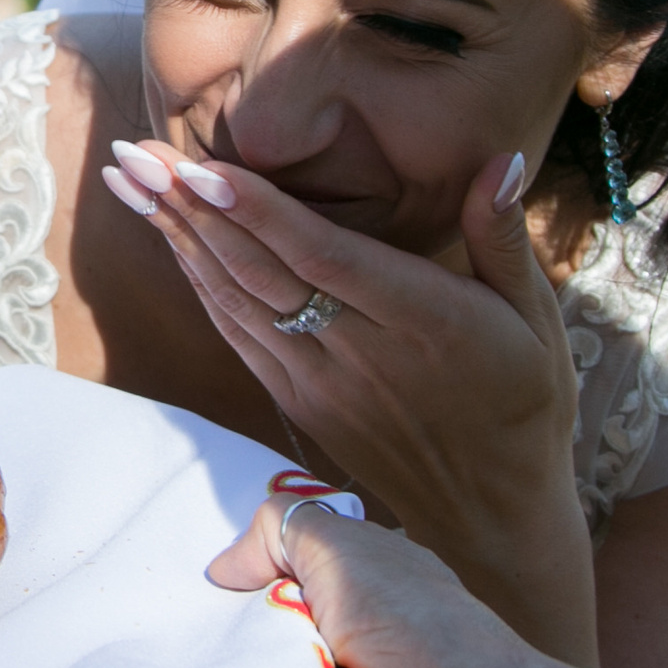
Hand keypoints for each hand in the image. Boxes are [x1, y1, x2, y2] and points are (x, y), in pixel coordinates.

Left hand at [112, 143, 594, 662]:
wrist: (491, 517)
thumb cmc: (524, 404)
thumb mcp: (536, 320)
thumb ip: (503, 236)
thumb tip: (502, 158)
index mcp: (423, 321)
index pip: (324, 257)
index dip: (258, 211)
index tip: (200, 166)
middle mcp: (360, 353)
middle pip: (260, 270)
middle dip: (190, 206)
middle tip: (134, 151)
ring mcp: (320, 383)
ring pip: (235, 299)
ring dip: (178, 237)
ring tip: (131, 180)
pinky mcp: (298, 403)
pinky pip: (238, 333)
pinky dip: (199, 283)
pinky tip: (171, 239)